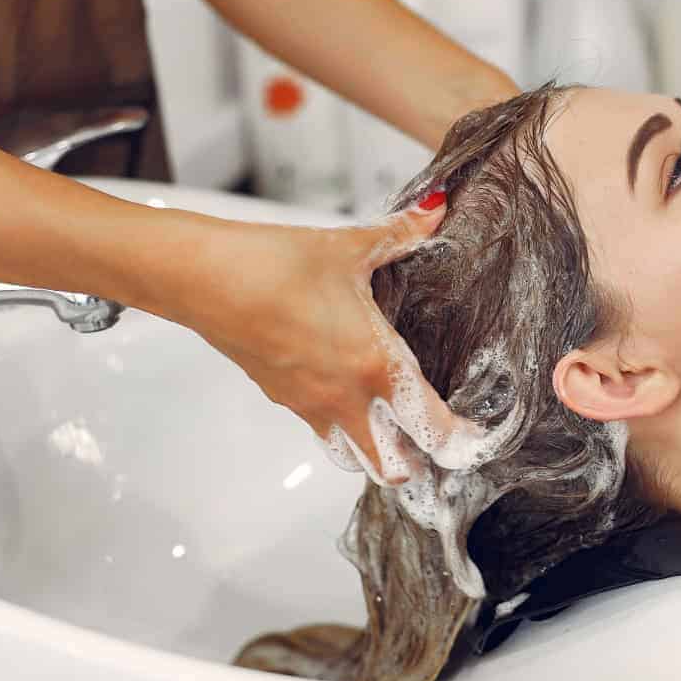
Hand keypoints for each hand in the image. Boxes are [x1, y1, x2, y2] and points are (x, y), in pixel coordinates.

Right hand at [171, 192, 475, 484]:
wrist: (203, 279)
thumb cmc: (272, 265)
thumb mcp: (349, 248)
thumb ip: (401, 235)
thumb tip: (435, 213)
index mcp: (375, 366)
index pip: (432, 427)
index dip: (462, 441)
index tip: (477, 437)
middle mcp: (346, 399)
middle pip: (393, 468)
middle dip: (420, 463)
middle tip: (437, 442)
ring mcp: (311, 406)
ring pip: (355, 459)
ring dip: (380, 453)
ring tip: (397, 430)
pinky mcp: (284, 399)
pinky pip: (323, 432)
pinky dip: (345, 430)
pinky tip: (350, 396)